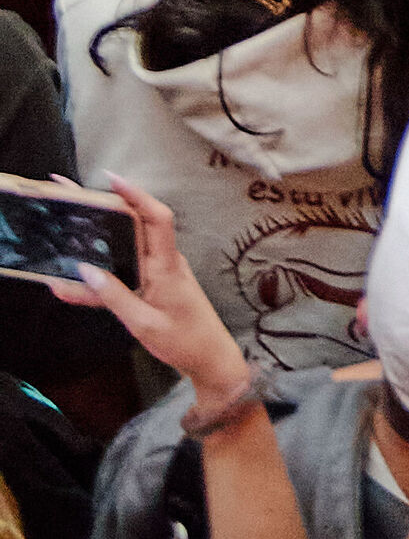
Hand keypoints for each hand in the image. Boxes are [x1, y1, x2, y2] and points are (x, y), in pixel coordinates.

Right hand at [48, 180, 244, 399]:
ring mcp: (158, 272)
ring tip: (69, 225)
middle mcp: (164, 261)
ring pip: (126, 247)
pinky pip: (123, 273)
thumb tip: (87, 271)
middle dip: (107, 205)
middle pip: (136, 224)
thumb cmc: (183, 341)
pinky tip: (71, 284)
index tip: (111, 180)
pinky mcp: (152, 285)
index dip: (136, 195)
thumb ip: (115, 298)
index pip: (156, 218)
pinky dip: (100, 276)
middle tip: (74, 195)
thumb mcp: (144, 324)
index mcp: (167, 265)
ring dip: (99, 237)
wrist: (209, 358)